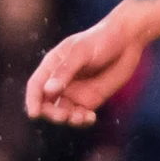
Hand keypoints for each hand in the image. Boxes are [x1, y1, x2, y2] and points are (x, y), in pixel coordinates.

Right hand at [25, 16, 143, 125]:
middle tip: (64, 115)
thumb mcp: (81, 52)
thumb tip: (49, 90)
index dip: (32, 100)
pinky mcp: (90, 99)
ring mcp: (75, 92)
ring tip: (81, 117)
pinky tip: (90, 117)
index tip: (34, 113)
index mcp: (52, 66)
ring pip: (63, 112)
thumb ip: (65, 70)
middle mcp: (60, 81)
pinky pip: (81, 115)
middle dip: (52, 113)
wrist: (127, 41)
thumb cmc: (101, 40)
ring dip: (68, 118)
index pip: (36, 86)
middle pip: (47, 103)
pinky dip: (82, 120)